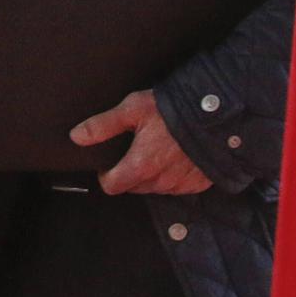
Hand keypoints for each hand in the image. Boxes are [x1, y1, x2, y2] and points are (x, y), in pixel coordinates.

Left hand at [70, 89, 212, 195]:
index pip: (112, 186)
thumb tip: (77, 136)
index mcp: (140, 166)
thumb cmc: (173, 110)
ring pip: (156, 187)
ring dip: (152, 175)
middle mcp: (160, 182)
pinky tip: (177, 155)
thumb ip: (103, 125)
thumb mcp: (133, 109)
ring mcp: (181, 185)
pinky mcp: (198, 183)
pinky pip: (178, 186)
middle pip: (133, 187)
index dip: (106, 175)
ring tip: (158, 149)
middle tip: (136, 149)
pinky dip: (174, 175)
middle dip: (129, 173)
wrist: (218, 114)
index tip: (109, 162)